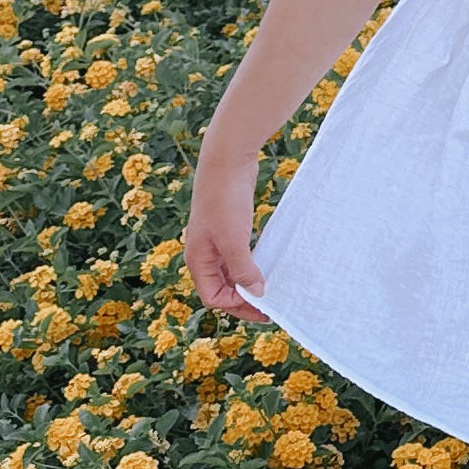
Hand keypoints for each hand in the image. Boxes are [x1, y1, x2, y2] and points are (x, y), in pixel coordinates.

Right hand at [183, 149, 267, 323]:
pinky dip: (252, 266)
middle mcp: (205, 254)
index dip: (235, 305)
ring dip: (248, 284)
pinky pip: (240, 257)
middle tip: (269, 308)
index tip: (261, 305)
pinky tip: (267, 268)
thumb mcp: (234, 239)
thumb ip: (243, 268)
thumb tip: (256, 293)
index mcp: (198, 260)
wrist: (227, 160)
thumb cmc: (224, 199)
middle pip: (221, 289)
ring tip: (270, 292)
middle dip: (243, 300)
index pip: (213, 297)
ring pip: (231, 274)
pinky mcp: (230, 229)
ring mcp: (217, 241)